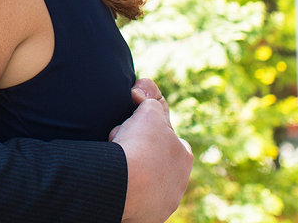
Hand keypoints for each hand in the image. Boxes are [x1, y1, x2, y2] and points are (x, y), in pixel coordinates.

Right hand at [112, 79, 192, 222]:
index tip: (128, 130)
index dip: (141, 128)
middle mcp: (179, 181)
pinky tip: (114, 181)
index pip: (163, 135)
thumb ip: (149, 96)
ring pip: (143, 179)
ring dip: (130, 170)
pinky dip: (125, 189)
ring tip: (114, 165)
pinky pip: (135, 199)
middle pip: (152, 158)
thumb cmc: (139, 147)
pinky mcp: (147, 217)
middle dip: (136, 150)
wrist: (124, 186)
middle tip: (119, 147)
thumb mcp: (148, 110)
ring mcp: (164, 202)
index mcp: (183, 155)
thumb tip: (142, 87)